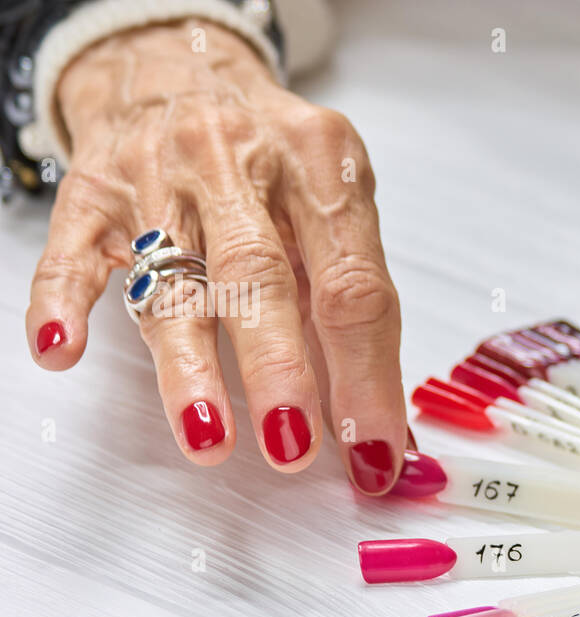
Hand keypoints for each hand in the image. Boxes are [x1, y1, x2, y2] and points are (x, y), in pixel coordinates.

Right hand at [26, 20, 406, 493]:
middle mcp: (240, 162)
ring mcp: (159, 173)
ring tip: (209, 436)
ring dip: (190, 367)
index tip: (373, 452)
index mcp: (319, 166)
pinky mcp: (93, 189)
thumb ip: (352, 306)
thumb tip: (380, 424)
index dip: (366, 376)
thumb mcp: (331, 205)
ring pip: (172, 278)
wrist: (179, 65)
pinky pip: (72, 250)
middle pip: (262, 277)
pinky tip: (63, 350)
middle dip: (280, 370)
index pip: (354, 286)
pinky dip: (63, 302)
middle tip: (293, 446)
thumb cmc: (269, 155)